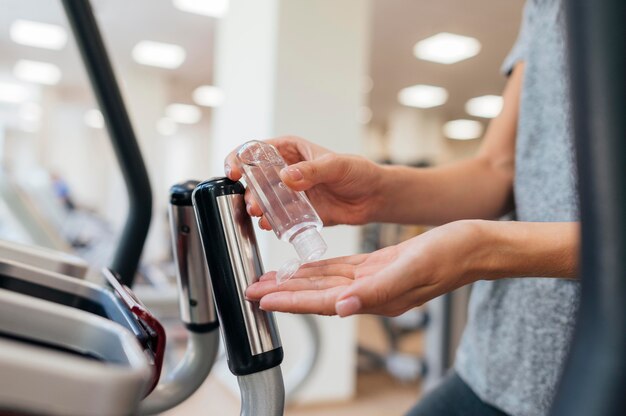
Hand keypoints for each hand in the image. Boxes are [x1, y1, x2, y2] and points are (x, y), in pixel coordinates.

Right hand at [224, 136, 381, 228]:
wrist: (373, 197)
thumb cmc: (358, 172)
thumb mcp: (336, 166)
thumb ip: (312, 170)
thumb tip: (286, 177)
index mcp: (290, 150)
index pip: (256, 150)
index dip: (239, 158)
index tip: (233, 172)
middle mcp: (285, 170)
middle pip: (254, 178)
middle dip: (248, 190)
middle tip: (253, 203)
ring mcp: (289, 193)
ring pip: (263, 199)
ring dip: (257, 207)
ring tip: (261, 215)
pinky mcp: (296, 212)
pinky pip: (277, 217)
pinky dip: (271, 222)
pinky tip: (271, 226)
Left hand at [245, 220, 483, 315]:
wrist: (472, 246)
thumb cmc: (449, 256)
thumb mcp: (412, 270)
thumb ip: (376, 292)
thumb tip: (342, 307)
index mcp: (375, 297)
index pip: (321, 302)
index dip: (290, 302)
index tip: (262, 300)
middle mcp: (368, 293)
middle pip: (315, 295)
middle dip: (283, 293)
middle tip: (253, 290)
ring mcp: (372, 281)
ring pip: (323, 282)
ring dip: (295, 282)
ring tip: (270, 281)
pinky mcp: (377, 267)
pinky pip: (339, 270)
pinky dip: (318, 270)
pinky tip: (304, 268)